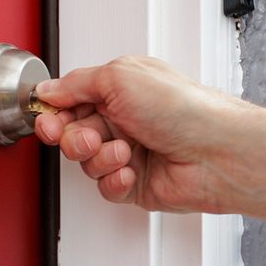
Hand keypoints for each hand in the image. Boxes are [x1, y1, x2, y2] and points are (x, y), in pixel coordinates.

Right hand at [32, 56, 265, 233]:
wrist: (218, 151)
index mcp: (120, 90)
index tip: (47, 120)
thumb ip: (77, 83)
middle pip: (72, 134)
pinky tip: (130, 172)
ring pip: (87, 164)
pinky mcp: (137, 184)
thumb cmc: (183, 108)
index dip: (54, 114)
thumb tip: (49, 90)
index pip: (71, 102)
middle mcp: (124, 120)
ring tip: (124, 152)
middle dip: (74, 139)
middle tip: (89, 138)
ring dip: (100, 159)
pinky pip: (105, 189)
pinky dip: (114, 181)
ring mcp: (130, 153)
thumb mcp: (120, 76)